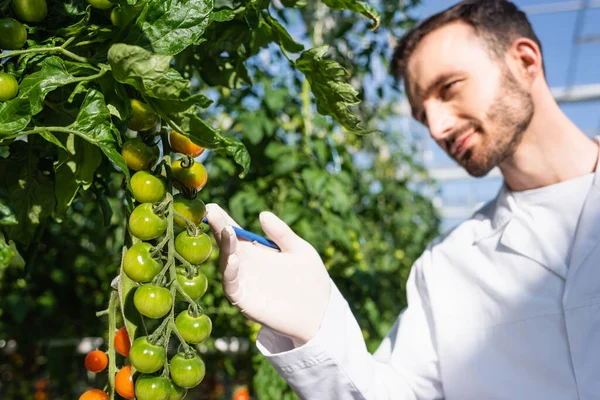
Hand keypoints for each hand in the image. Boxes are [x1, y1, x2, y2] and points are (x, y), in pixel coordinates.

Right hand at [205, 204, 330, 343]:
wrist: (321, 313)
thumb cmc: (311, 279)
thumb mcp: (300, 250)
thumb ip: (282, 234)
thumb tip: (262, 214)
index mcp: (256, 250)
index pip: (235, 231)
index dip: (222, 219)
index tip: (212, 205)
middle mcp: (245, 264)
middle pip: (226, 244)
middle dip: (218, 228)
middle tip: (211, 212)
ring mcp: (244, 282)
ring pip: (226, 263)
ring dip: (225, 247)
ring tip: (227, 231)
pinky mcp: (245, 301)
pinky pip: (232, 286)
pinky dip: (230, 272)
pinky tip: (234, 258)